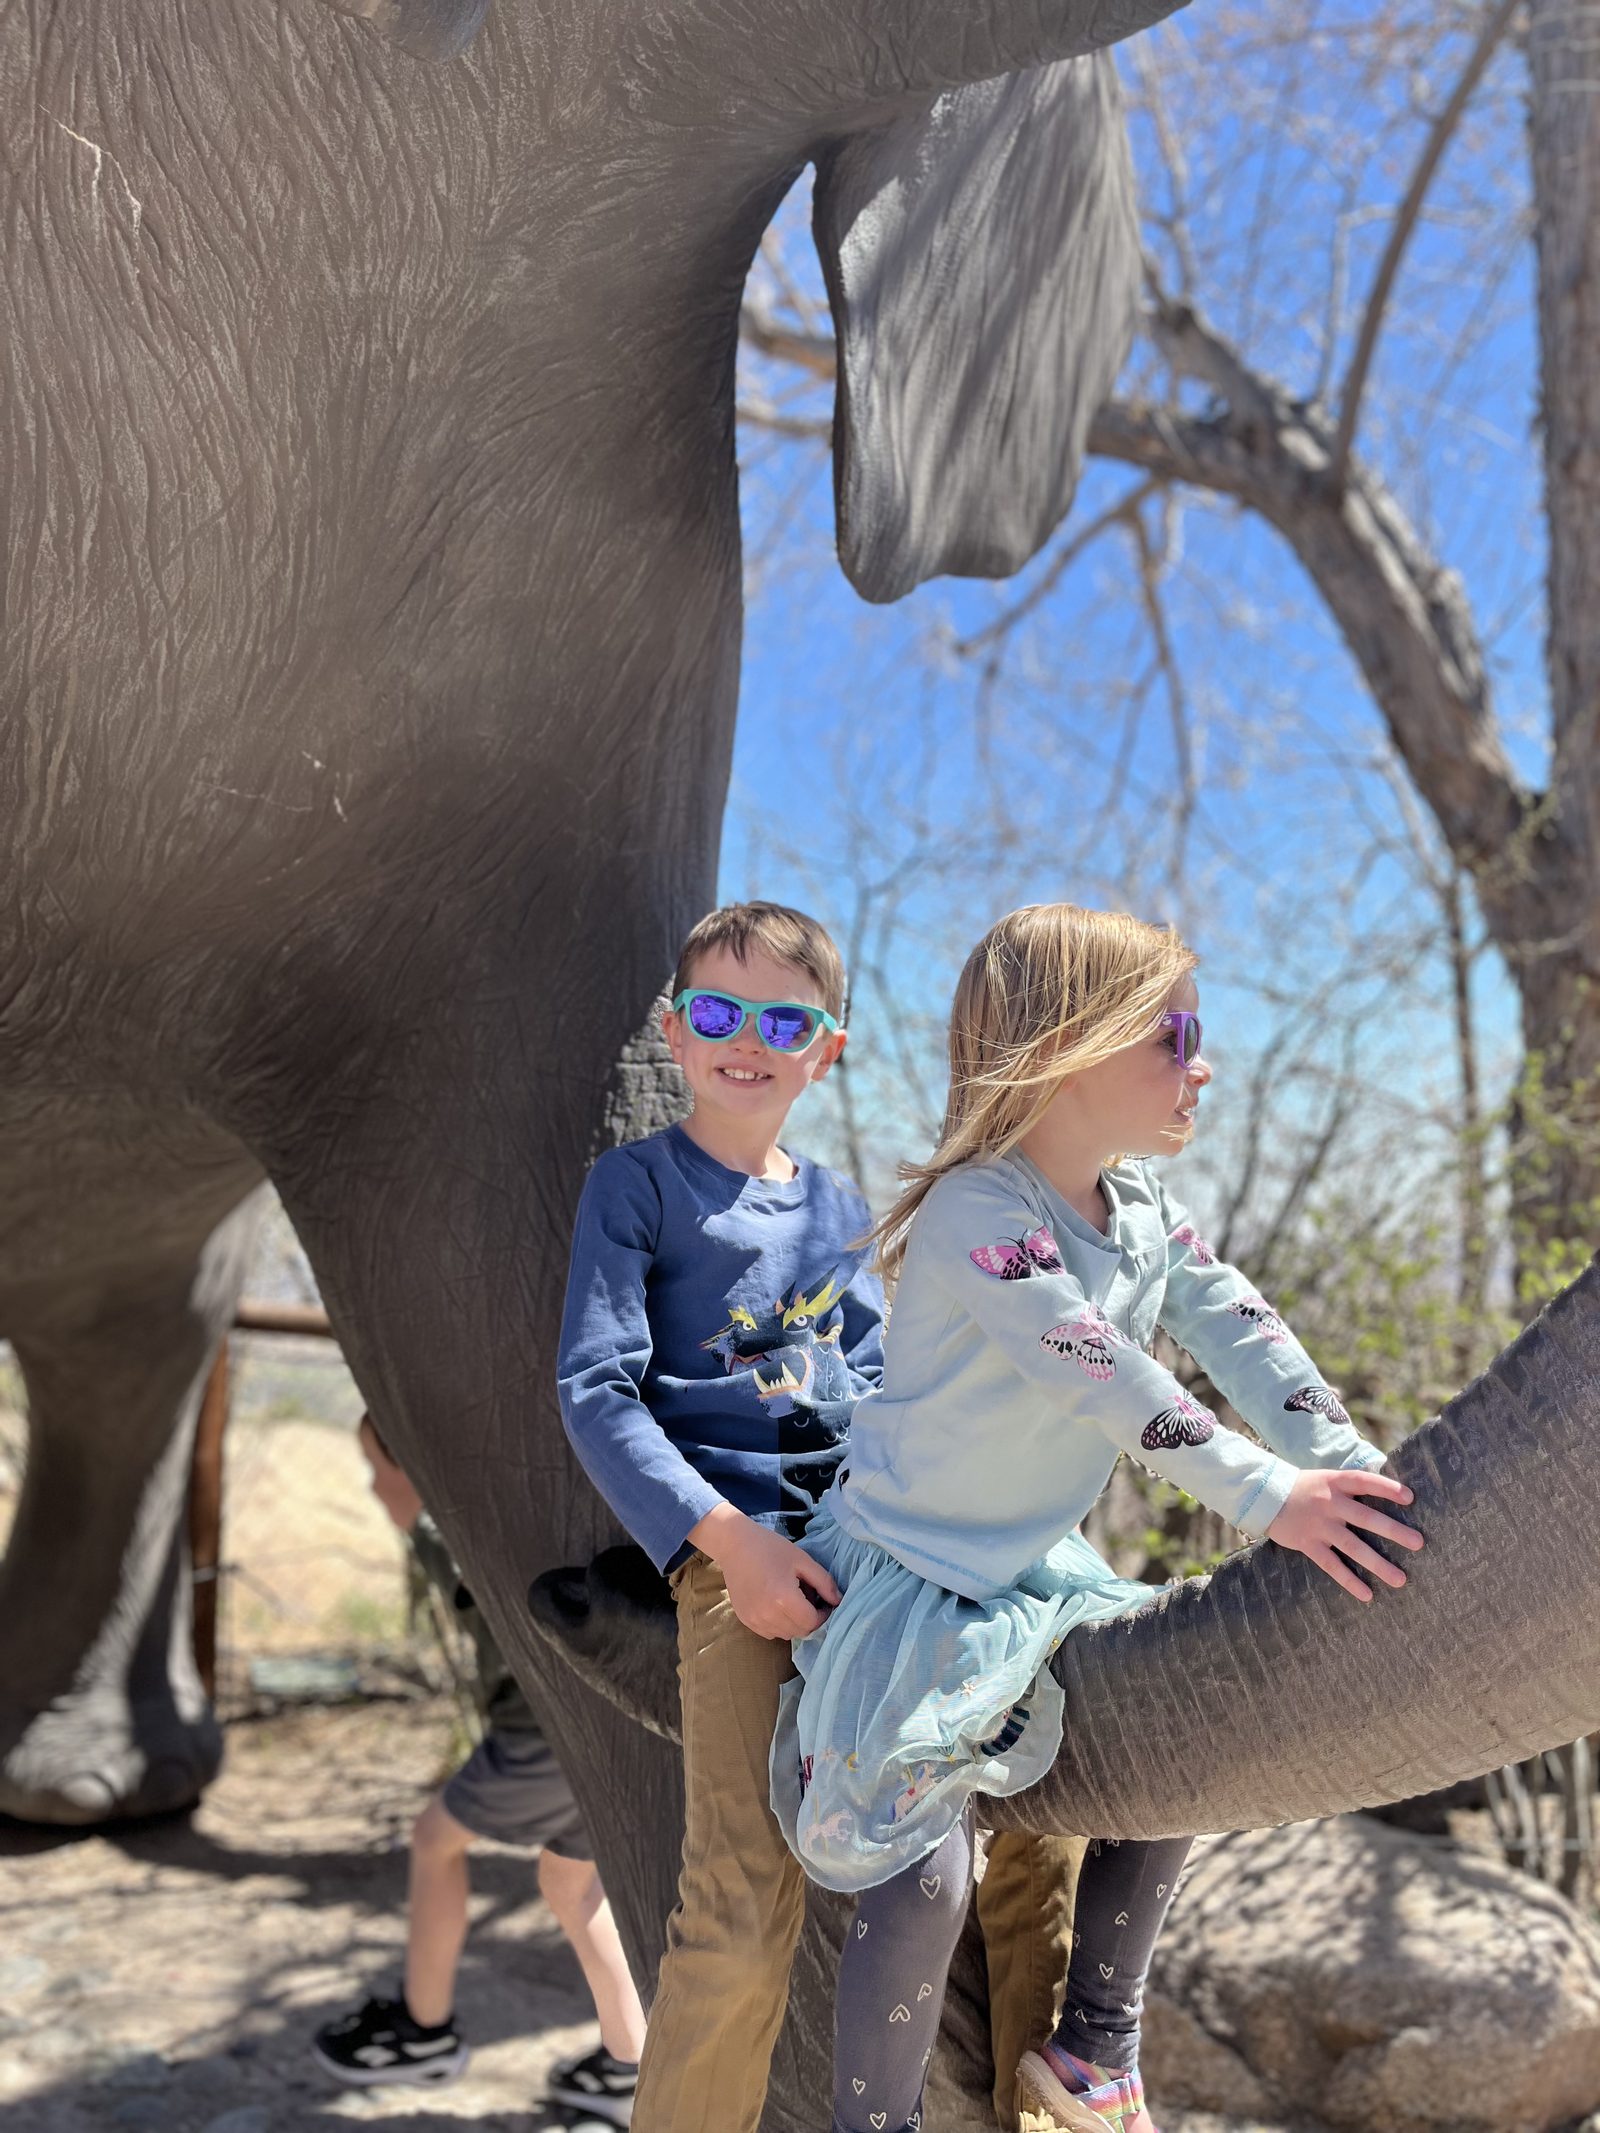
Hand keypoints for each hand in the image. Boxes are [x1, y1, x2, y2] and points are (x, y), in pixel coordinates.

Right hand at [688, 1503, 841, 1638]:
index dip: (823, 1614)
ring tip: (792, 1600)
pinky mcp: (745, 1620)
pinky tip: (777, 1604)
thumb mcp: (802, 1560)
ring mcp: (754, 1619)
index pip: (812, 1622)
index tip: (824, 1602)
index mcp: (784, 1598)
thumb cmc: (771, 1548)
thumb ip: (824, 1582)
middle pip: (800, 1631)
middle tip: (809, 1599)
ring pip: (786, 1634)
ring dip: (795, 1623)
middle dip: (810, 1619)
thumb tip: (838, 1601)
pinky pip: (770, 1632)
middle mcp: (768, 1614)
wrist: (735, 1545)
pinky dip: (779, 1624)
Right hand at [1265, 1468, 1422, 1602]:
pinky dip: (1349, 1581)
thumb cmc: (1303, 1487)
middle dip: (1393, 1531)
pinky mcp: (1308, 1544)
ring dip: (1378, 1564)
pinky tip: (1367, 1594)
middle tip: (1418, 1543)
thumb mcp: (1326, 1478)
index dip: (1386, 1488)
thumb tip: (1385, 1490)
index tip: (1410, 1498)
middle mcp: (1329, 1503)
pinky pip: (1332, 1565)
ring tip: (1400, 1579)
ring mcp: (1319, 1525)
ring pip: (1353, 1546)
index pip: (1364, 1481)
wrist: (1263, 1495)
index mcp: (1335, 1482)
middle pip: (1366, 1517)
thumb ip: (1350, 1487)